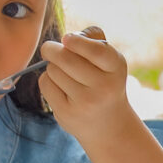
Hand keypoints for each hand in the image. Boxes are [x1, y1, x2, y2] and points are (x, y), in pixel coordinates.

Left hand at [38, 26, 132, 143]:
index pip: (96, 51)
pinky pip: (46, 84)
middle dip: (52, 49)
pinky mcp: (67, 113)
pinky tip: (59, 86)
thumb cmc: (105, 81)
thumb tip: (69, 38)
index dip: (77, 41)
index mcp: (116, 68)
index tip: (66, 38)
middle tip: (49, 49)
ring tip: (63, 73)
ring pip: (53, 70)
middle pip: (65, 58)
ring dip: (53, 67)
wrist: (108, 124)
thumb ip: (94, 39)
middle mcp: (104, 87)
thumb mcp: (109, 61)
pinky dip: (48, 80)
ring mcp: (85, 102)